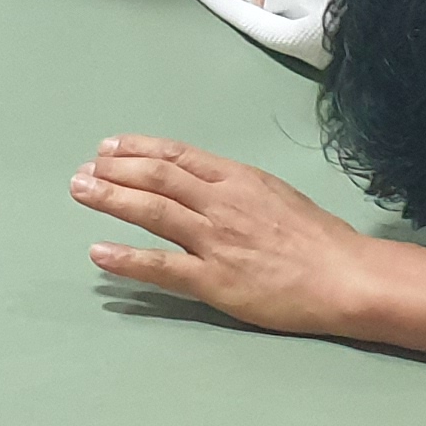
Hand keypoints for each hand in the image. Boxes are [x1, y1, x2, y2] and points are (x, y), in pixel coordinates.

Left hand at [71, 139, 425, 361]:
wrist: (344, 275)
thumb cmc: (317, 238)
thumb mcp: (275, 193)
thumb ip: (236, 187)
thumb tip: (202, 182)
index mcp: (236, 178)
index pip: (177, 155)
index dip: (139, 149)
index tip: (109, 147)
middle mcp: (220, 202)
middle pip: (158, 177)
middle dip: (115, 169)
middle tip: (83, 170)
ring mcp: (215, 240)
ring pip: (153, 211)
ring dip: (111, 199)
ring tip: (80, 192)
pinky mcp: (214, 279)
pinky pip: (162, 266)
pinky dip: (126, 259)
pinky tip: (99, 253)